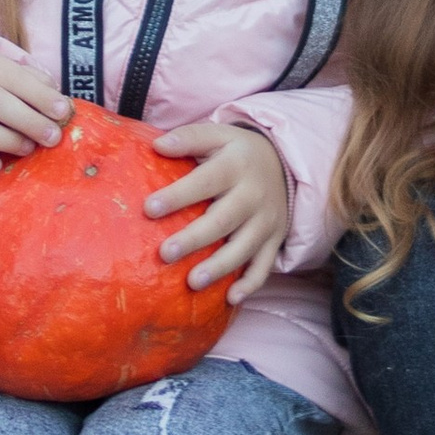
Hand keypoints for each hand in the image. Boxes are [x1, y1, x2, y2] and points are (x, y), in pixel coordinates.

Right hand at [0, 50, 69, 180]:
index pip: (11, 75)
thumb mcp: (18, 84)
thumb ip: (38, 87)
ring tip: (28, 149)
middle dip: (27, 119)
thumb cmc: (1, 98)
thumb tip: (60, 103)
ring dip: (5, 139)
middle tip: (52, 137)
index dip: (39, 94)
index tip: (63, 111)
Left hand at [142, 120, 291, 299]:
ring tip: (193, 282)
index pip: (206, 180)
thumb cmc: (237, 152)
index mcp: (237, 165)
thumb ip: (189, 137)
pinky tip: (230, 299)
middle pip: (224, 219)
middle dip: (195, 238)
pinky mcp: (274, 240)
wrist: (285, 164)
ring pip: (244, 248)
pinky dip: (251, 284)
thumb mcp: (219, 135)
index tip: (149, 208)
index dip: (178, 195)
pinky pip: (264, 266)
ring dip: (219, 267)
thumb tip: (157, 145)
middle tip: (165, 253)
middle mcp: (254, 195)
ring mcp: (267, 221)